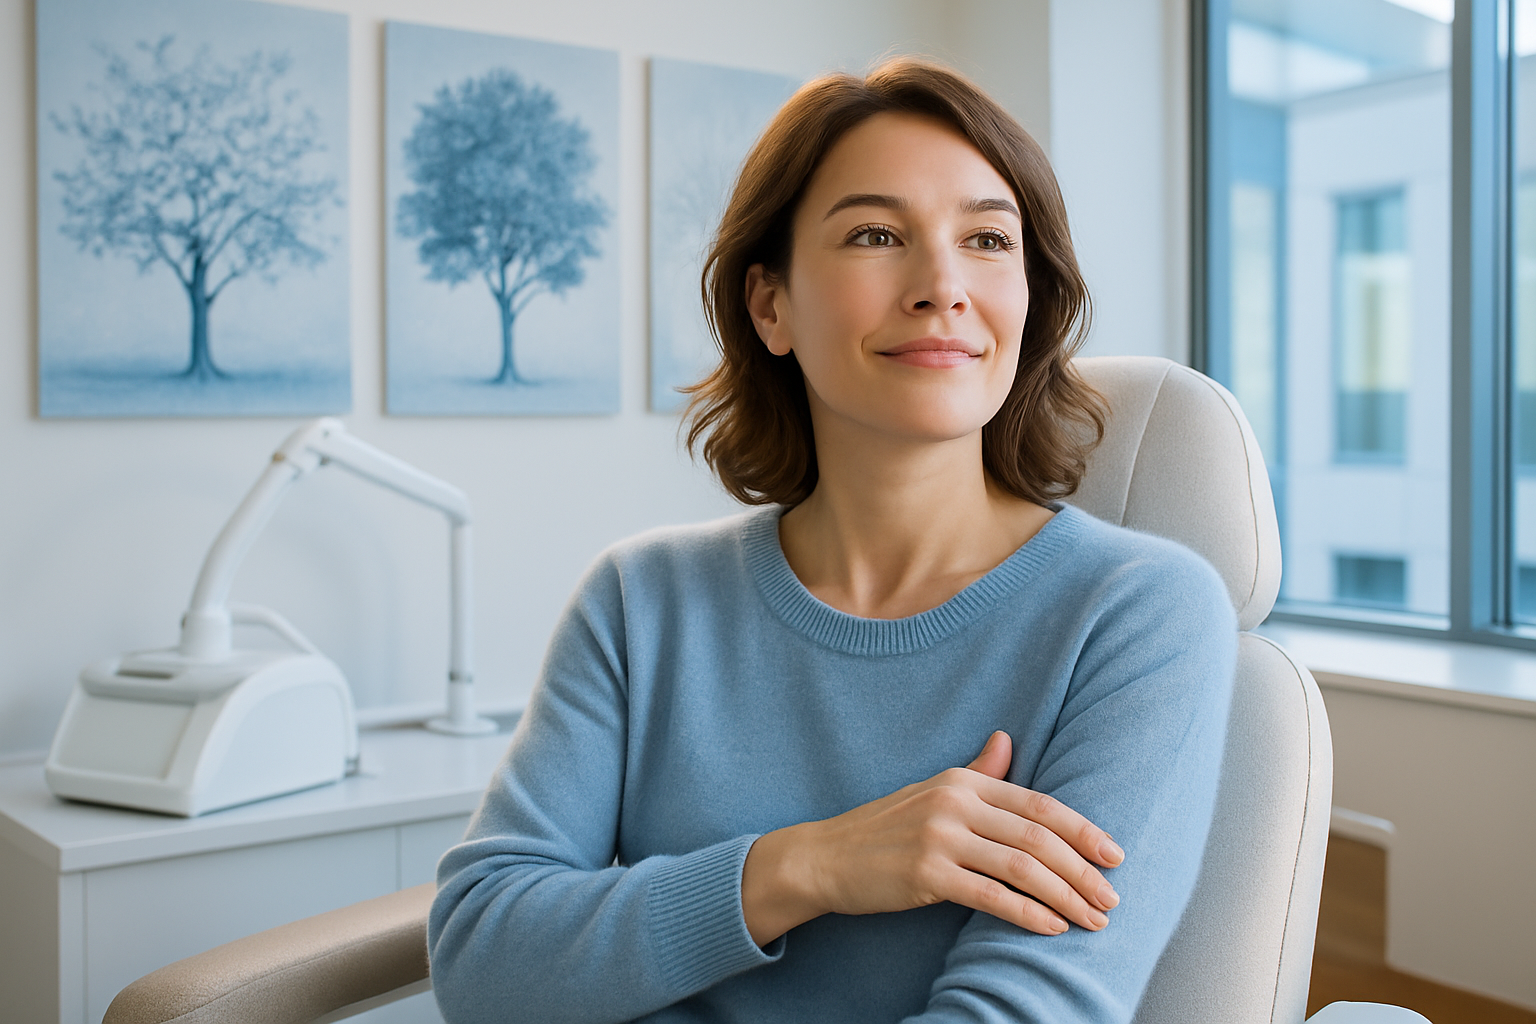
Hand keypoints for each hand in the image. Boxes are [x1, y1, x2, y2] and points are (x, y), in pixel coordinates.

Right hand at [740, 731, 1123, 945]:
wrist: (825, 856)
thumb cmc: (885, 828)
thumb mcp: (932, 790)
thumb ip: (977, 771)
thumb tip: (1008, 739)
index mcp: (963, 781)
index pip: (1038, 804)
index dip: (1082, 830)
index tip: (1114, 854)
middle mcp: (955, 802)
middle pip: (1038, 837)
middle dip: (1083, 870)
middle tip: (1111, 898)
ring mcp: (940, 837)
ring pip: (1022, 867)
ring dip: (1066, 896)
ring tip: (1093, 920)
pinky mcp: (926, 874)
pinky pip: (991, 896)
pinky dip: (1029, 913)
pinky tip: (1052, 927)